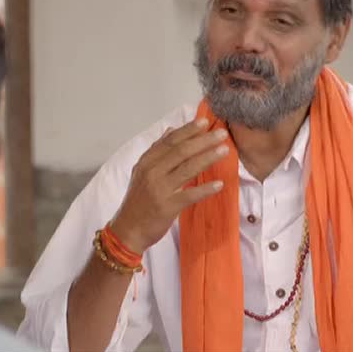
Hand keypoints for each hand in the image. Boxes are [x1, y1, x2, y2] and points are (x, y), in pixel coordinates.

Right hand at [111, 118, 228, 252]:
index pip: (170, 141)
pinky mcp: (167, 206)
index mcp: (147, 161)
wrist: (128, 229)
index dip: (188, 130)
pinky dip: (205, 189)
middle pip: (181, 151)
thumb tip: (171, 130)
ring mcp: (159, 189)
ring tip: (224, 150)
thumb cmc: (138, 200)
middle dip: (203, 140)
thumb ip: (157, 151)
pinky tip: (219, 184)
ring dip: (208, 158)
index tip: (205, 121)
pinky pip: (189, 195)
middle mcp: (152, 172)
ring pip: (187, 169)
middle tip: (221, 133)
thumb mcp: (142, 171)